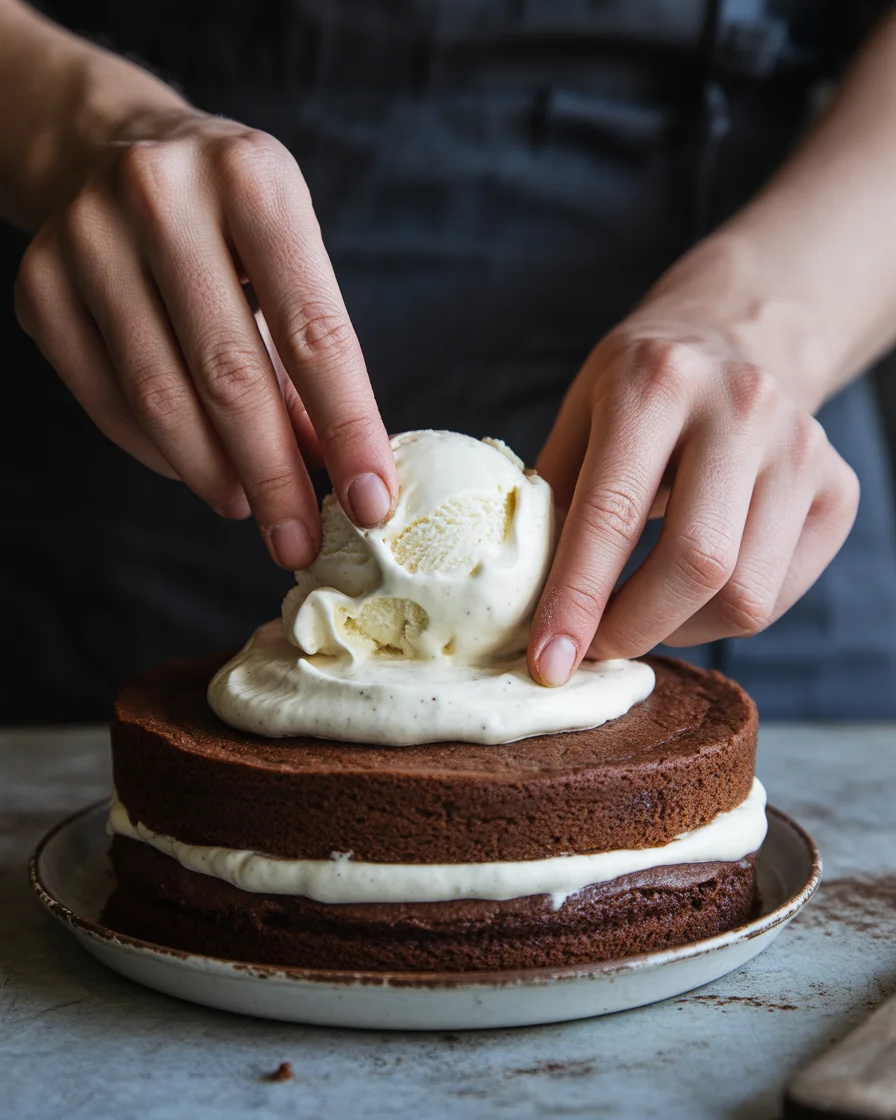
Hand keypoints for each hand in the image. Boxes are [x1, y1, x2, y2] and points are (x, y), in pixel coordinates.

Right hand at [14, 109, 396, 567]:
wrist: (114, 148)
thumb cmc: (231, 220)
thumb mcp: (289, 255)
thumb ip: (310, 356)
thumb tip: (333, 471)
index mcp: (254, 179)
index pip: (315, 333)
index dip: (348, 430)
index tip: (372, 503)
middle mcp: (162, 196)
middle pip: (230, 375)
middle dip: (275, 477)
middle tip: (300, 541)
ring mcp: (88, 237)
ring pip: (160, 397)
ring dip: (213, 474)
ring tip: (250, 507)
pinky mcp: (39, 282)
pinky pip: (106, 400)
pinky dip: (158, 453)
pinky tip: (195, 470)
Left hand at [528, 324, 859, 684]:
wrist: (739, 338)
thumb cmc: (641, 390)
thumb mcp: (579, 415)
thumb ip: (550, 500)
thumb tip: (522, 601)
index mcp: (656, 382)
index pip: (612, 513)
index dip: (576, 600)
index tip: (550, 664)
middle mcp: (741, 408)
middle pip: (696, 563)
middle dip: (634, 629)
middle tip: (596, 646)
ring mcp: (803, 448)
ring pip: (746, 595)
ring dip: (680, 629)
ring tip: (643, 610)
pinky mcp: (839, 490)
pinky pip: (779, 596)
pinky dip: (723, 618)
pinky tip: (694, 592)